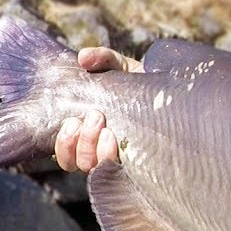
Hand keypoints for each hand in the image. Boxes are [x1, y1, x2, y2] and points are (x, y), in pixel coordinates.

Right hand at [54, 47, 142, 172]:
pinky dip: (114, 160)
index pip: (64, 152)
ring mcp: (118, 158)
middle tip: (96, 117)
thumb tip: (83, 57)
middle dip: (83, 142)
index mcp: (85, 132)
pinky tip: (120, 143)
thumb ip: (102, 58)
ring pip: (94, 169)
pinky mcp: (138, 163)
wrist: (166, 91)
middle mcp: (98, 150)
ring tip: (109, 131)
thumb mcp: (119, 66)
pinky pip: (119, 173)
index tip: (72, 122)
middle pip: (76, 163)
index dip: (64, 144)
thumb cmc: (136, 81)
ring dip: (97, 151)